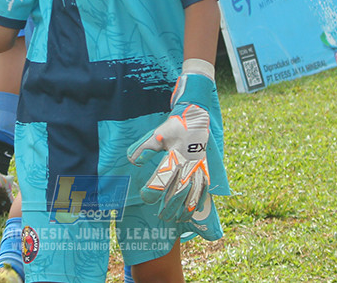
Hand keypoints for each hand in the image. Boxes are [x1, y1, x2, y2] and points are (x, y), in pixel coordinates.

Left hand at [127, 60, 215, 222]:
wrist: (196, 118)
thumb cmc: (173, 127)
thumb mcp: (156, 135)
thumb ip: (143, 148)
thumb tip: (132, 161)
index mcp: (175, 156)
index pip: (162, 178)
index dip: (153, 189)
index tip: (144, 195)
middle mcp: (188, 164)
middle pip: (178, 191)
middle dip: (169, 205)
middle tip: (160, 214)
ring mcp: (199, 168)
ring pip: (193, 193)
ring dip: (184, 208)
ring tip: (175, 218)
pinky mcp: (205, 169)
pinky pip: (204, 188)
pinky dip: (199, 201)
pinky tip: (193, 212)